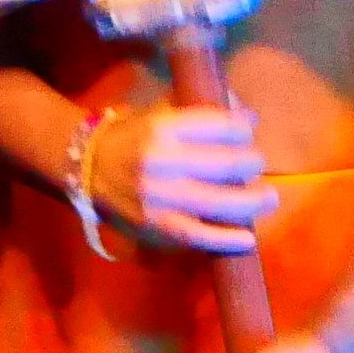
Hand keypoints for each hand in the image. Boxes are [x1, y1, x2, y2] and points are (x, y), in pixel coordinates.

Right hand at [88, 95, 273, 255]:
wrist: (86, 167)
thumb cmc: (131, 136)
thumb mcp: (161, 113)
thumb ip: (204, 114)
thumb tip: (249, 118)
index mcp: (163, 128)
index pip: (222, 125)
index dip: (244, 127)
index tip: (248, 129)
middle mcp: (163, 161)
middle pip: (230, 163)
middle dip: (251, 162)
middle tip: (254, 163)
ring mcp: (160, 197)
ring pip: (221, 202)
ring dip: (252, 200)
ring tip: (267, 197)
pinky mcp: (157, 225)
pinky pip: (199, 235)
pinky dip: (227, 239)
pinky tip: (247, 239)